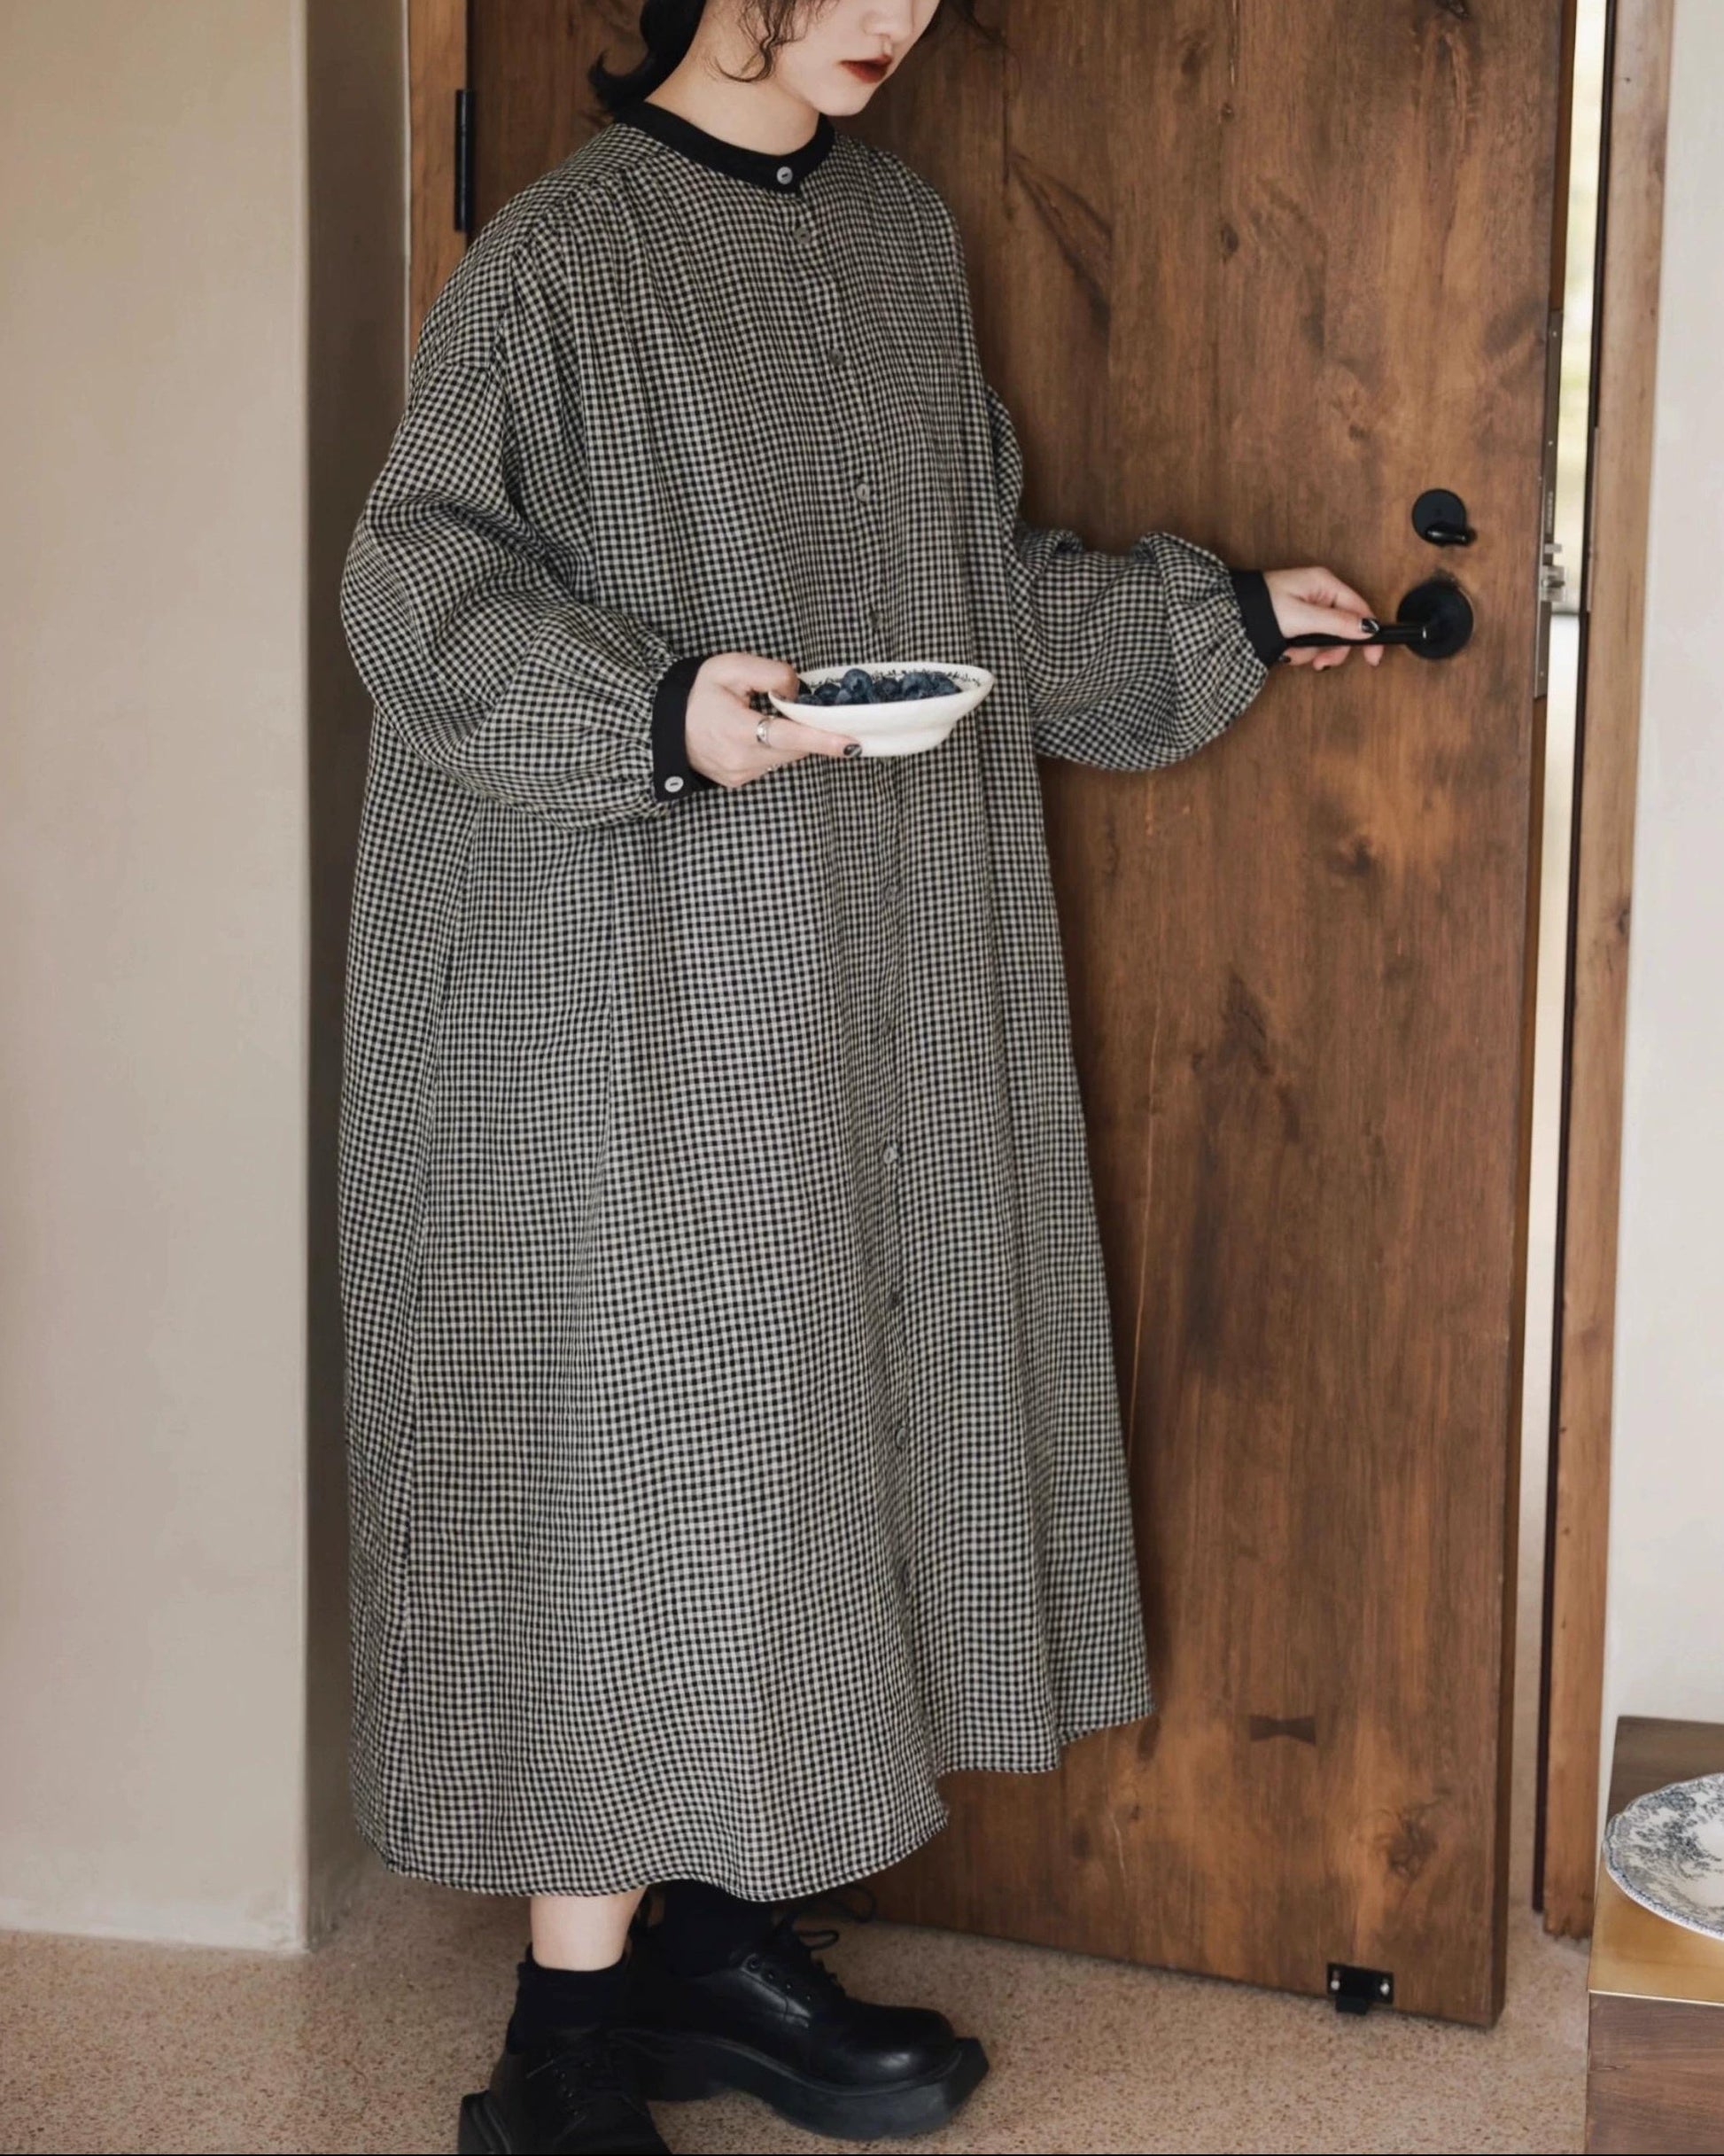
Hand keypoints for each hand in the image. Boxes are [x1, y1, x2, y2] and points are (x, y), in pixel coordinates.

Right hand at [684, 653, 860, 786]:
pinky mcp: (739, 782)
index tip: (852, 743)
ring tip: (765, 716)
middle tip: (802, 709)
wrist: (666, 725)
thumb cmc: (698, 693)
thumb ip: (771, 673)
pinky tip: (754, 733)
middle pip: (795, 748)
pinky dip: (773, 747)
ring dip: (788, 738)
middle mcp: (741, 760)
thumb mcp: (730, 667)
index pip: (790, 736)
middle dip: (806, 729)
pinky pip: (770, 764)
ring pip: (785, 757)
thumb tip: (798, 691)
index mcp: (737, 730)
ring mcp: (740, 775)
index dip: (823, 739)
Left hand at [1263, 566, 1385, 670]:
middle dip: (1329, 649)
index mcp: (1324, 584)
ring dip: (1309, 652)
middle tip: (1319, 663)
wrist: (1228, 616)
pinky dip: (1298, 651)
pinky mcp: (1298, 621)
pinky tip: (1285, 649)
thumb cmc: (1260, 608)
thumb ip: (1336, 623)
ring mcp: (1309, 608)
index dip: (1368, 634)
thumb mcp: (1302, 617)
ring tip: (1290, 651)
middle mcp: (1320, 593)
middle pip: (1343, 629)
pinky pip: (1309, 641)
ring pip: (1325, 639)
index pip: (1360, 609)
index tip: (1372, 658)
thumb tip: (1368, 628)